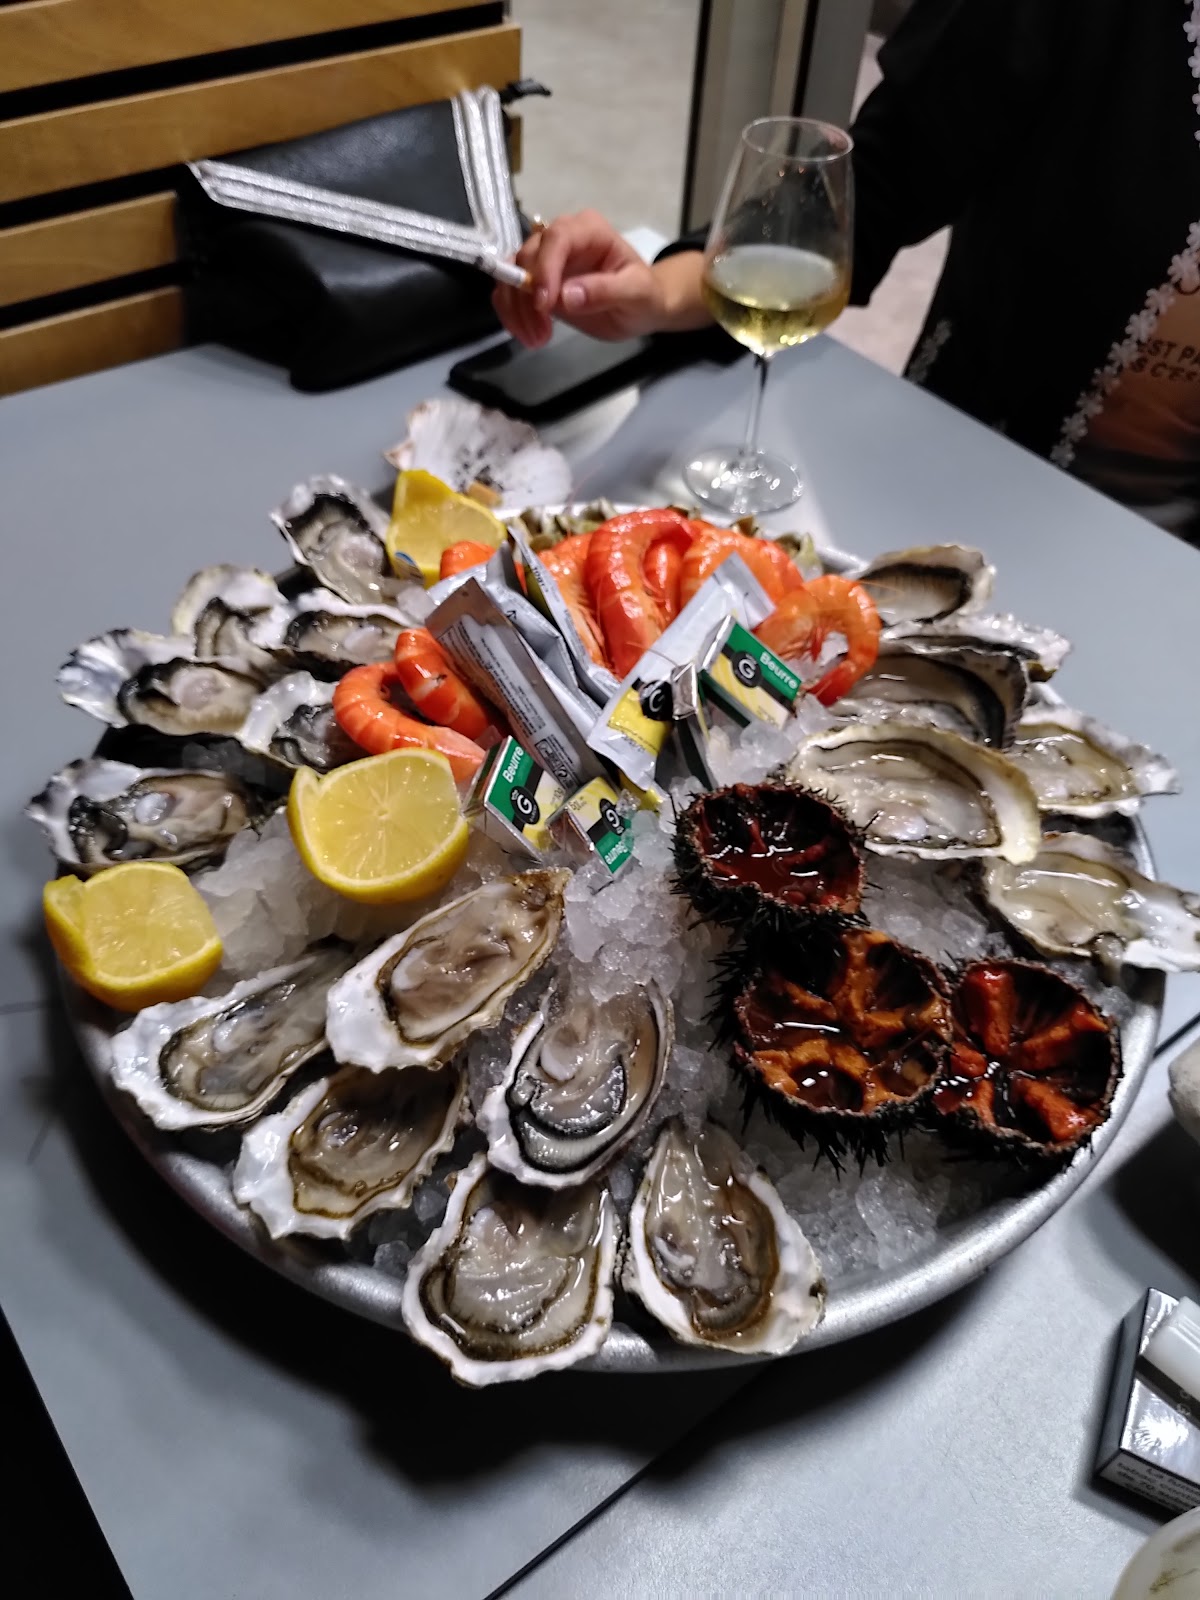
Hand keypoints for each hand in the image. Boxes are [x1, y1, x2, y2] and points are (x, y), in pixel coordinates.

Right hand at [493, 210, 668, 345]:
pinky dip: (511, 313)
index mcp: (588, 230)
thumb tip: (567, 295)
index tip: (544, 304)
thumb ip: (605, 291)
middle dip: (527, 297)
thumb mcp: (636, 293)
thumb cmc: (643, 295)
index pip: (556, 238)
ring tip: (536, 340)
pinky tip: (526, 334)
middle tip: (541, 335)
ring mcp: (546, 259)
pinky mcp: (536, 282)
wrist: (640, 308)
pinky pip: (510, 291)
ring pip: (512, 274)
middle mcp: (562, 238)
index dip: (545, 268)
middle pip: (527, 256)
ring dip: (516, 310)